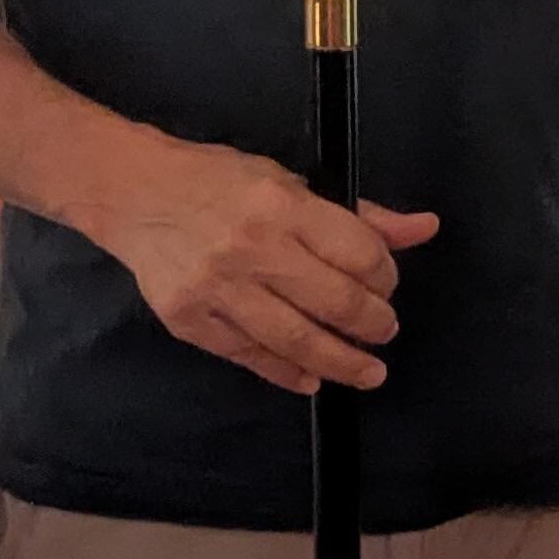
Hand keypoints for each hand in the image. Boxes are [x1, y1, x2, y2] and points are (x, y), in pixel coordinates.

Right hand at [88, 136, 438, 395]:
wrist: (132, 192)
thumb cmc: (217, 181)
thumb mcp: (290, 182)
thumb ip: (359, 215)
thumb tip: (426, 228)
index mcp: (281, 205)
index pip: (358, 253)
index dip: (385, 276)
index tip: (386, 284)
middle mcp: (251, 249)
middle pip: (335, 302)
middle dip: (373, 323)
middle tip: (384, 330)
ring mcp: (217, 289)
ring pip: (296, 341)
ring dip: (343, 362)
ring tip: (369, 371)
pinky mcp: (190, 321)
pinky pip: (251, 357)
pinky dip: (288, 373)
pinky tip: (313, 377)